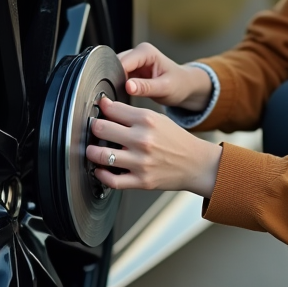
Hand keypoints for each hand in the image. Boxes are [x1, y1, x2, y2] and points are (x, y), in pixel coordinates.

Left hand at [85, 96, 221, 196]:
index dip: (102, 109)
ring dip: (91, 152)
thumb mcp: (158, 118)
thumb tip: (106, 106)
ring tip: (93, 150)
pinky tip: (101, 169)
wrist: (196, 163)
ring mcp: (141, 162)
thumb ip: (132, 113)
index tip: (99, 112)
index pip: (111, 109)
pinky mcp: (142, 181)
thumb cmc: (176, 140)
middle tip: (95, 130)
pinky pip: (112, 180)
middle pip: (101, 129)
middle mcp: (143, 139)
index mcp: (147, 120)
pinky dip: (101, 175)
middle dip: (94, 128)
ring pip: (101, 155)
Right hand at [118, 42, 212, 111]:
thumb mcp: (164, 88)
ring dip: (118, 84)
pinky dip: (120, 87)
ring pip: (115, 73)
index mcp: (145, 52)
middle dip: (117, 81)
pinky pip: (119, 78)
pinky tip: (127, 94)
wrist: (185, 87)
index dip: (118, 77)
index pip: (123, 62)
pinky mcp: (131, 71)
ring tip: (128, 95)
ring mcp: (133, 61)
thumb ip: (145, 87)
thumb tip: (128, 86)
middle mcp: (137, 53)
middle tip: (123, 96)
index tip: (119, 91)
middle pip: (115, 66)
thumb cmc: (179, 84)